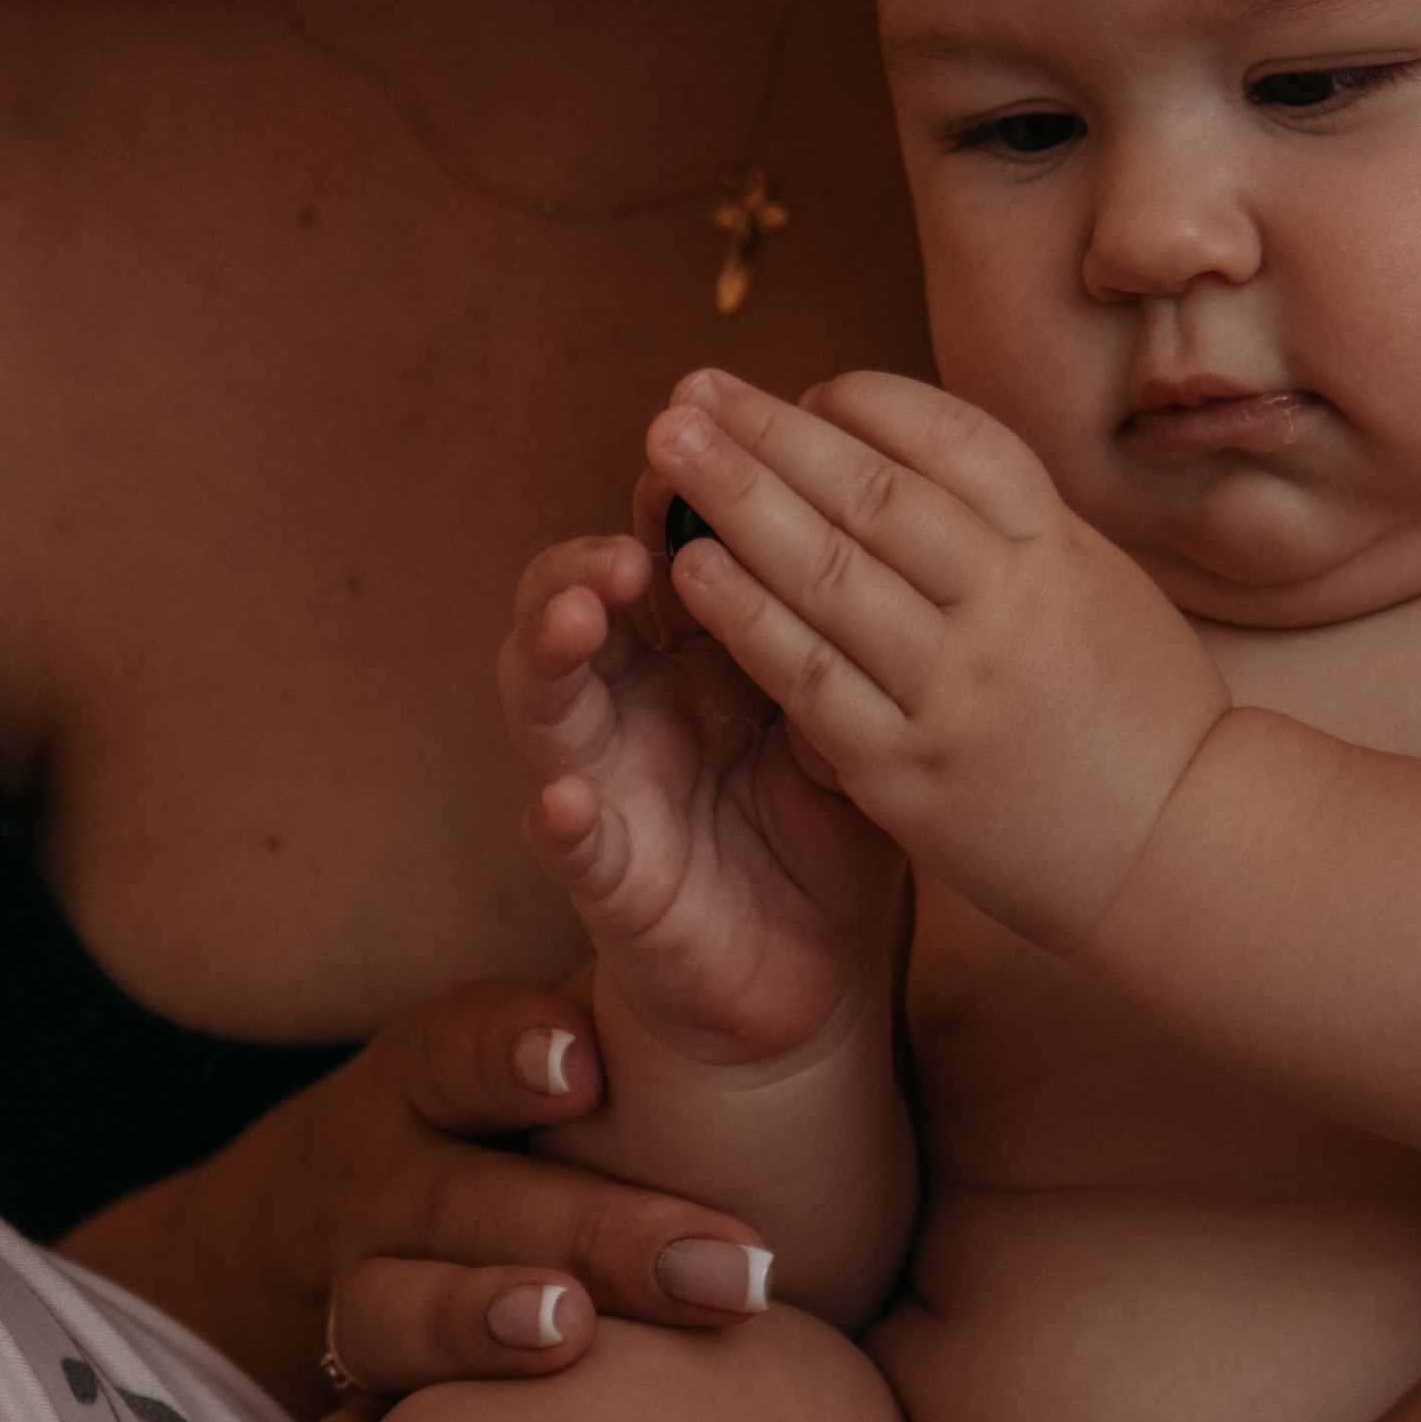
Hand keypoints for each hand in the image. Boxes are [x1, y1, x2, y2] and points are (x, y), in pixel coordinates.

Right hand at [63, 967, 779, 1421]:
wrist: (341, 1207)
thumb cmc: (524, 1116)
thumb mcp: (556, 1047)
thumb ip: (655, 1008)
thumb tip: (823, 879)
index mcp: (440, 1071)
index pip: (464, 1046)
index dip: (517, 1052)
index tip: (589, 1068)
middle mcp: (392, 1173)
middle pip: (475, 1196)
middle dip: (602, 1231)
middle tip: (731, 1273)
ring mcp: (361, 1281)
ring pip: (393, 1307)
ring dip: (475, 1324)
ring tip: (567, 1338)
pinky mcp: (349, 1386)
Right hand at [502, 531, 903, 1064]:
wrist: (812, 971)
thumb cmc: (828, 824)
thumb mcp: (851, 720)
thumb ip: (838, 642)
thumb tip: (874, 538)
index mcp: (697, 651)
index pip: (664, 550)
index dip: (671, 498)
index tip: (698, 450)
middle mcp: (635, 701)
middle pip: (581, 600)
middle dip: (591, 557)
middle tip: (632, 533)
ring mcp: (608, 782)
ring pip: (546, 699)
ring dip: (551, 649)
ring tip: (579, 615)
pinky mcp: (608, 879)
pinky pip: (571, 845)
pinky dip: (561, 819)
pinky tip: (565, 799)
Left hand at [643, 370, 1230, 947]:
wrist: (1182, 853)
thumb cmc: (1140, 715)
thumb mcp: (1102, 586)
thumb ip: (1014, 527)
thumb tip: (908, 452)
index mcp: (1060, 549)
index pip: (952, 442)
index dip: (866, 405)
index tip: (802, 388)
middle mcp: (1007, 605)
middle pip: (870, 494)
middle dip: (770, 433)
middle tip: (690, 392)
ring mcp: (956, 689)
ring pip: (827, 574)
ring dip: (734, 503)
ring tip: (665, 453)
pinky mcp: (909, 772)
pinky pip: (811, 680)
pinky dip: (746, 618)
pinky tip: (689, 572)